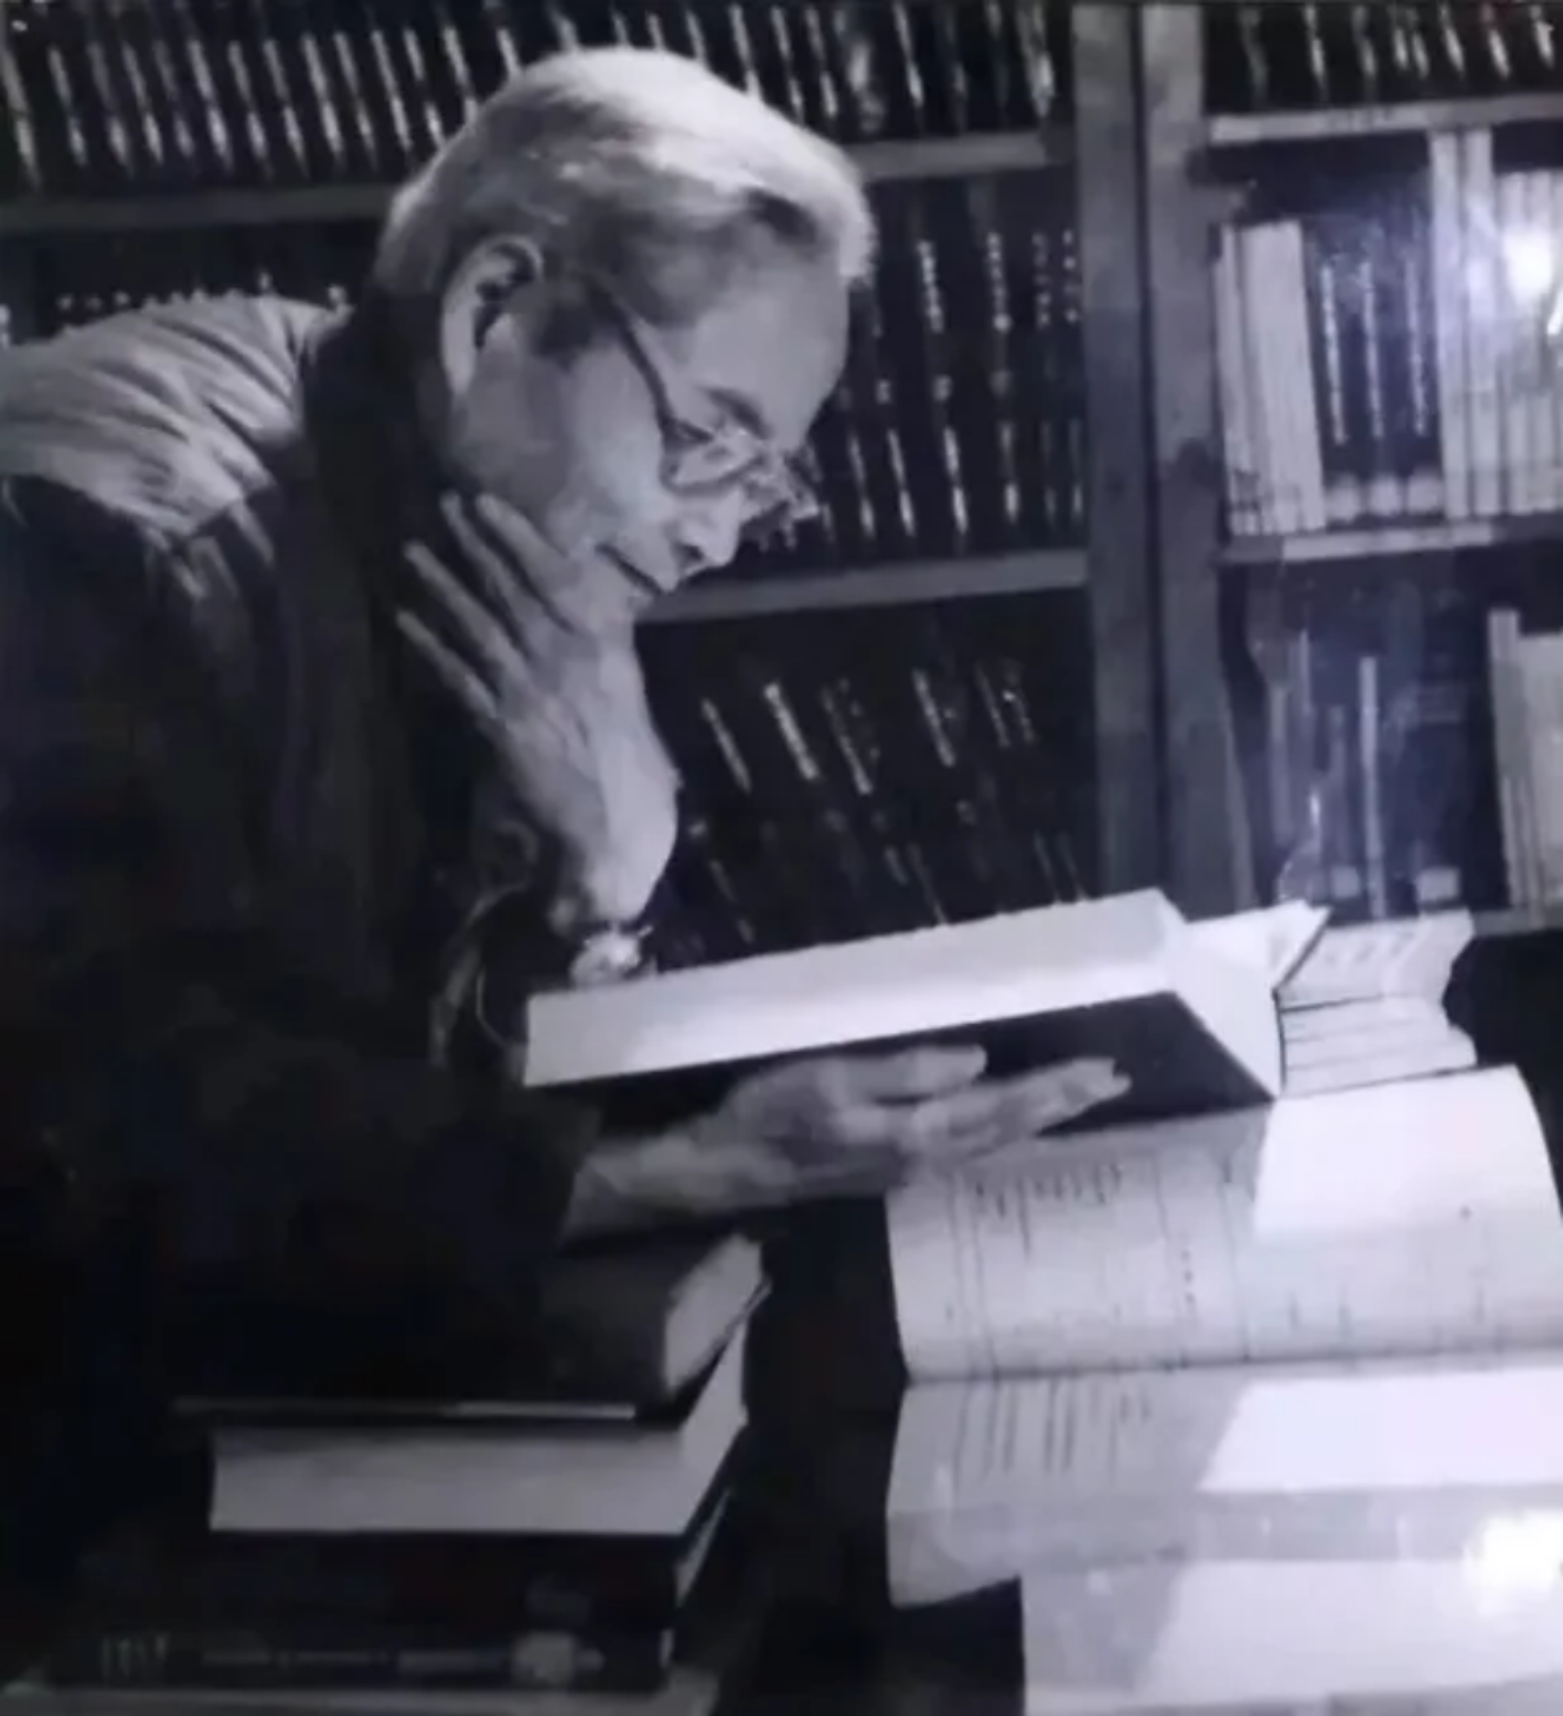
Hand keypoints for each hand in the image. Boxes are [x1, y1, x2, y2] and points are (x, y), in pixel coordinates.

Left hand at [399, 493, 678, 934]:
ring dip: (444, 586)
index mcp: (605, 645)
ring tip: (414, 552)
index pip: (558, 576)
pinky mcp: (502, 724)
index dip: (520, 537)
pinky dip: (431, 647)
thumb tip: (579, 604)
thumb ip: (602, 643)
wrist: (619, 821)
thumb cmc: (633, 759)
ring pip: (480, 625)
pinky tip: (406, 621)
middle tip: (445, 507)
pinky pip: (459, 677)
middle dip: (477, 546)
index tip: (489, 505)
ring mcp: (531, 689)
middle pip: (513, 590)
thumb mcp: (627, 686)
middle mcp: (566, 657)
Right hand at [569, 1049, 1128, 1232]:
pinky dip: (1001, 1128)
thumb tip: (977, 1061)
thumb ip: (903, 1071)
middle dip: (1061, 1104)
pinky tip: (1008, 1118)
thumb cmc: (768, 1112)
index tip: (1102, 1070)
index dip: (1054, 1088)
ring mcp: (909, 1169)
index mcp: (915, 1132)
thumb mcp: (829, 1078)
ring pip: (991, 1141)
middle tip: (1112, 1081)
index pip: (1002, 1106)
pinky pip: (967, 1146)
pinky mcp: (891, 1168)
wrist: (726, 1168)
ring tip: (1076, 1096)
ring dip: (1037, 1118)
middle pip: (1007, 1128)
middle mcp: (924, 1158)